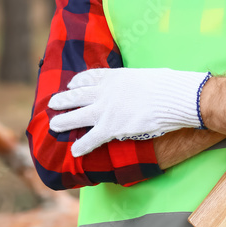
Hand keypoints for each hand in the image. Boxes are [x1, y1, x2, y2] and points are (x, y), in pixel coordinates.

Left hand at [48, 67, 209, 157]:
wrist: (173, 97)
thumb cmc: (167, 85)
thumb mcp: (147, 75)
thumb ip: (137, 82)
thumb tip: (143, 85)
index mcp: (115, 76)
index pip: (90, 77)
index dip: (78, 81)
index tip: (71, 84)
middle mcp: (105, 91)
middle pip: (78, 95)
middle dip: (64, 100)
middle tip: (52, 103)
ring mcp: (106, 110)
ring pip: (77, 116)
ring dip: (63, 121)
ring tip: (53, 125)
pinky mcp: (111, 127)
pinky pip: (91, 138)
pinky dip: (81, 145)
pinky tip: (74, 151)